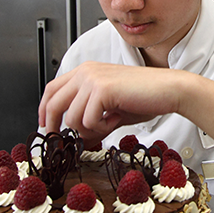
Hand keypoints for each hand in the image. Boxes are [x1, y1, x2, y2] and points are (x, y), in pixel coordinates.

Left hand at [38, 62, 186, 143]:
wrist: (169, 90)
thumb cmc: (145, 97)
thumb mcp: (110, 108)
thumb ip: (90, 118)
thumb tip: (77, 138)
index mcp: (86, 71)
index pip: (52, 89)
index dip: (44, 110)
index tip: (46, 126)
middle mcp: (85, 72)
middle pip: (53, 103)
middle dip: (54, 126)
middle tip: (62, 141)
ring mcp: (92, 79)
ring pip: (72, 118)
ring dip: (90, 129)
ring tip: (110, 121)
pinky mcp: (101, 90)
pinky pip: (88, 121)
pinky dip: (103, 127)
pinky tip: (116, 118)